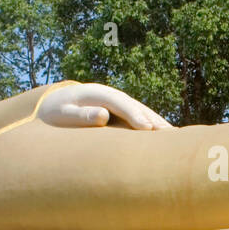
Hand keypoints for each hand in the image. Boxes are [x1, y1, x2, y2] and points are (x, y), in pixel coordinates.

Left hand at [38, 83, 172, 129]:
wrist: (54, 103)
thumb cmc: (56, 113)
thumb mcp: (63, 114)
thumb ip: (81, 115)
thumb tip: (103, 115)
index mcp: (97, 94)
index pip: (120, 103)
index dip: (134, 115)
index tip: (147, 128)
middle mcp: (111, 95)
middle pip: (136, 106)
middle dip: (153, 119)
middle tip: (169, 133)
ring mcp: (117, 101)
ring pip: (141, 110)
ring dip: (157, 122)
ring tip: (174, 135)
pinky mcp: (120, 110)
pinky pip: (139, 116)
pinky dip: (152, 124)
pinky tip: (165, 134)